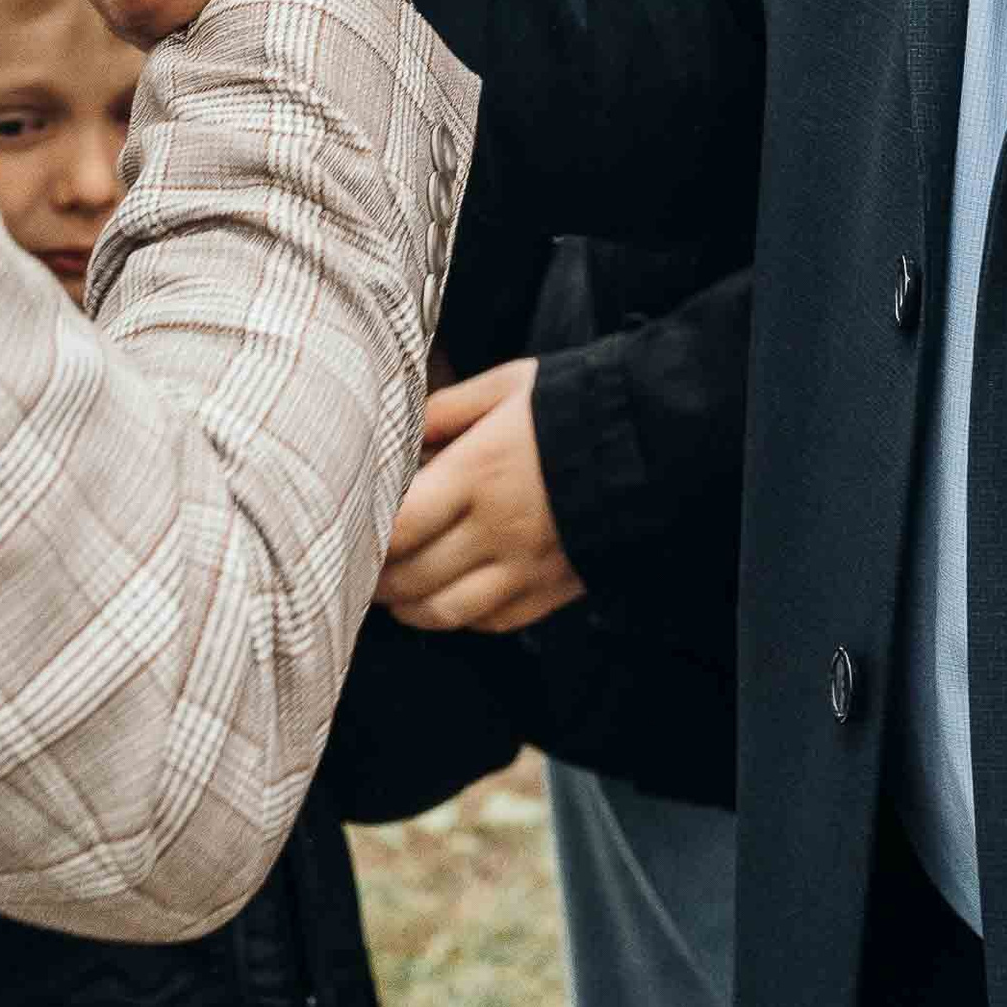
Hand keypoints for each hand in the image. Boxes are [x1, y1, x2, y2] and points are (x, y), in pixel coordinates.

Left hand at [375, 358, 586, 636]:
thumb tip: (400, 432)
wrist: (655, 440)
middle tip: (363, 567)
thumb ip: (446, 409)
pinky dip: (459, 617)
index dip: (366, 539)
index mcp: (478, 472)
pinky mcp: (551, 590)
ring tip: (396, 593)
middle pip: (412, 577)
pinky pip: (490, 622)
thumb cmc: (573, 404)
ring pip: (445, 612)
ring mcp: (525, 567)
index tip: (352, 531)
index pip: (398, 527)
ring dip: (410, 608)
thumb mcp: (508, 385)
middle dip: (379, 579)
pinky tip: (448, 599)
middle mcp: (497, 528)